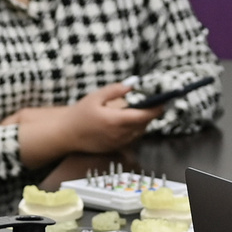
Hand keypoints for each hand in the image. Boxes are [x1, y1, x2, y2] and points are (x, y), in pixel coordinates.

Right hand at [9, 82, 161, 164]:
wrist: (67, 134)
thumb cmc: (80, 114)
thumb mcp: (96, 97)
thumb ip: (115, 90)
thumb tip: (133, 84)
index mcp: (116, 121)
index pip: (144, 116)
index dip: (156, 109)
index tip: (163, 101)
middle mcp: (120, 134)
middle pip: (144, 124)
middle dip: (150, 114)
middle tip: (153, 102)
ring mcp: (119, 143)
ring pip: (140, 132)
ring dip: (143, 122)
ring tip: (141, 110)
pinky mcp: (116, 147)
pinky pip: (132, 138)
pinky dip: (135, 129)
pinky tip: (129, 121)